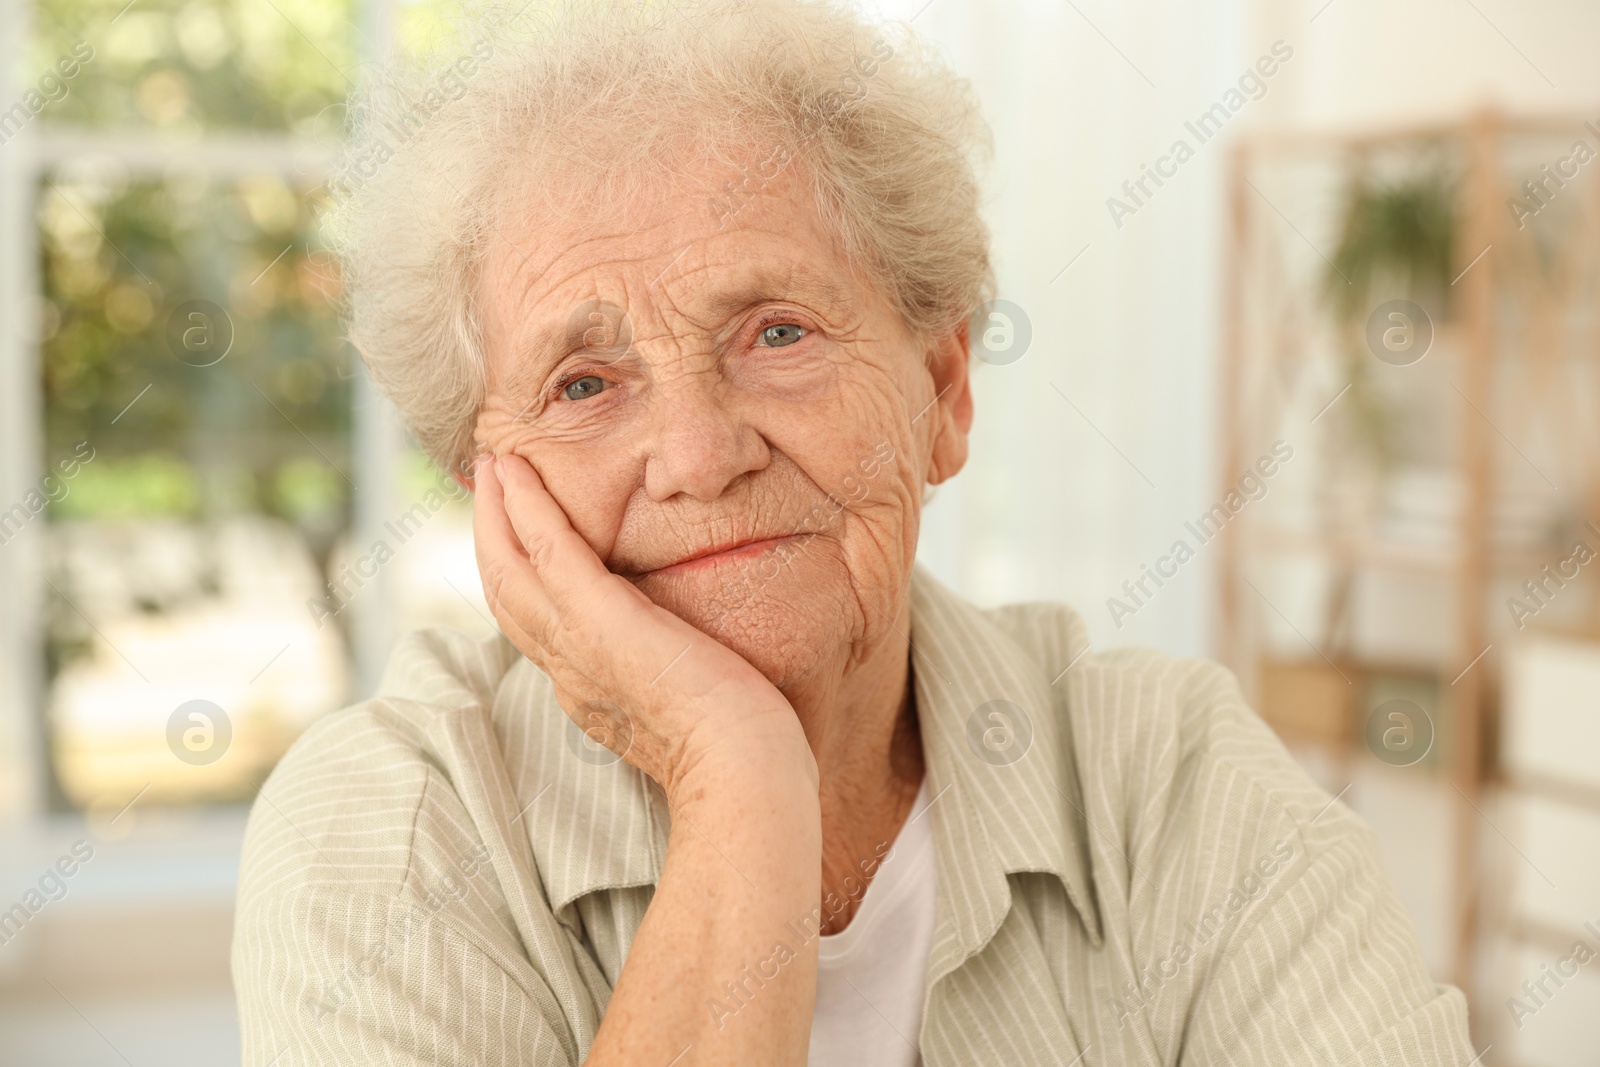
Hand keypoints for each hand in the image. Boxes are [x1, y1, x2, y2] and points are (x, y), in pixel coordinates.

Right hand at [472, 453, 811, 799]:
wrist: (745, 776)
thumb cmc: (743, 752)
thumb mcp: (694, 707)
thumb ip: (678, 676)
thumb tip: (692, 651)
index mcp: (591, 692)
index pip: (537, 626)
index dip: (520, 576)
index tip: (518, 535)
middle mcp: (571, 672)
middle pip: (506, 594)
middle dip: (491, 534)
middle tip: (487, 481)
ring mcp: (579, 648)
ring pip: (511, 570)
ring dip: (496, 511)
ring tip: (491, 465)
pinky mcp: (602, 623)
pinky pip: (551, 553)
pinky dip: (527, 509)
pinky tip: (517, 474)